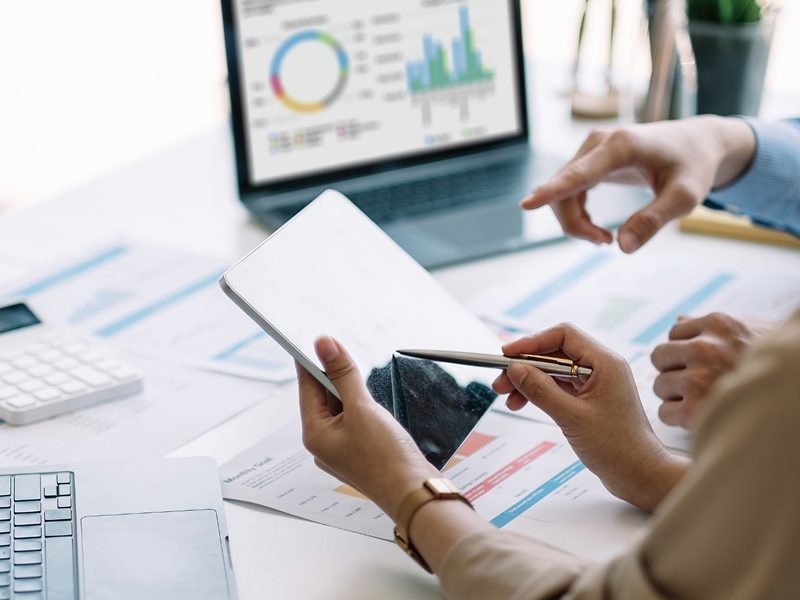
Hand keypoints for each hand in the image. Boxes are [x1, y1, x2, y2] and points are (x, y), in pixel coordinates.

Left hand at [297, 336, 438, 520]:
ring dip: (348, 387)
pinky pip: (353, 418)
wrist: (415, 493)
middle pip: (322, 396)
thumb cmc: (386, 458)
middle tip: (340, 345)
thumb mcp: (362, 408)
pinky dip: (359, 403)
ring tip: (356, 367)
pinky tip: (371, 396)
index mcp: (315, 434)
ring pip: (339, 407)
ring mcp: (341, 449)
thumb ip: (343, 373)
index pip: (307, 387)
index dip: (311, 359)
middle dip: (333, 373)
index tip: (313, 336)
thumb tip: (323, 344)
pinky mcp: (360, 450)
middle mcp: (324, 443)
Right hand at [493, 324, 687, 511]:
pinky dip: (539, 392)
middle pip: (555, 353)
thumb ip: (541, 391)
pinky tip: (523, 403)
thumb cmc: (617, 448)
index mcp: (605, 363)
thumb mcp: (572, 418)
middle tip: (501, 382)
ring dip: (529, 380)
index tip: (507, 355)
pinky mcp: (590, 399)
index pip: (563, 336)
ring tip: (508, 398)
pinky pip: (559, 386)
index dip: (531, 342)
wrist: (640, 475)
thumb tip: (515, 370)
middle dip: (525, 365)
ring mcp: (596, 383)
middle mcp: (601, 367)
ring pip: (553, 370)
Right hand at [520, 116, 754, 251]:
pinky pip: (567, 191)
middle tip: (605, 244)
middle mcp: (599, 142)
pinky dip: (576, 214)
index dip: (552, 192)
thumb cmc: (693, 168)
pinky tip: (597, 227)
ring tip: (605, 239)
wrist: (696, 144)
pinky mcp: (588, 158)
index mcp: (621, 146)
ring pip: (561, 193)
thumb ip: (654, 221)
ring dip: (575, 222)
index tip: (526, 205)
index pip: (579, 174)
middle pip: (564, 190)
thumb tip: (622, 247)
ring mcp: (590, 148)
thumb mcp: (685, 198)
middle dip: (575, 225)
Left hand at [651, 312, 766, 428]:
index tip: (699, 362)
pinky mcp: (696, 411)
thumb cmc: (777, 364)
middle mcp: (706, 348)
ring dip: (675, 395)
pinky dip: (677, 418)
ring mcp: (700, 379)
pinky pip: (665, 412)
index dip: (685, 350)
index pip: (675, 333)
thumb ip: (714, 328)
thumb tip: (679, 319)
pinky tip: (698, 416)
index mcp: (719, 324)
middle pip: (659, 357)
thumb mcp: (750, 333)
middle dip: (674, 370)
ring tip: (701, 400)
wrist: (797, 393)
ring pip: (660, 386)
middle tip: (694, 382)